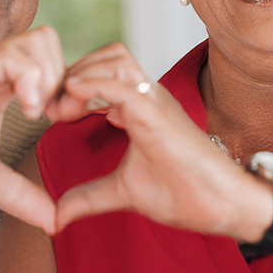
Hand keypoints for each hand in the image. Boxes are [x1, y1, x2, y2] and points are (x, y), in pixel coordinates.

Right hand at [0, 26, 64, 233]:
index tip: (64, 121)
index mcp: (2, 86)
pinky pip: (11, 58)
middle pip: (48, 41)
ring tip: (38, 113)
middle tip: (56, 115)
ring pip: (37, 41)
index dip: (67, 87)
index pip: (51, 60)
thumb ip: (24, 196)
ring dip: (49, 77)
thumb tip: (55, 222)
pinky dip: (31, 80)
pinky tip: (26, 112)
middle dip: (64, 77)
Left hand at [46, 43, 272, 240]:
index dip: (71, 87)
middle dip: (73, 73)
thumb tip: (57, 216)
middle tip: (52, 109)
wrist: (224, 205)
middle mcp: (148, 98)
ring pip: (115, 60)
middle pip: (107, 56)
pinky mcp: (159, 116)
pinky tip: (72, 96)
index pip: (101, 73)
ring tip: (63, 110)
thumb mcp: (123, 192)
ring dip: (82, 76)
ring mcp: (155, 103)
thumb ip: (89, 197)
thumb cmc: (184, 192)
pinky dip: (94, 85)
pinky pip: (124, 87)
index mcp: (140, 108)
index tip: (49, 114)